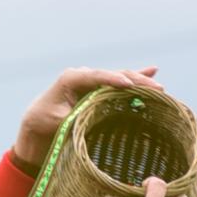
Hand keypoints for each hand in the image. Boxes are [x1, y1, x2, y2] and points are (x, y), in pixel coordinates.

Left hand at [13, 66, 164, 170]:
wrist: (37, 125)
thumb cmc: (44, 123)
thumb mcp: (59, 121)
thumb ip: (76, 116)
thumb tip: (93, 117)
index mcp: (71, 79)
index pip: (96, 77)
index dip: (113, 80)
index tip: (128, 85)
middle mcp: (83, 76)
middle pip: (113, 75)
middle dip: (135, 81)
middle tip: (156, 88)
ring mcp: (92, 82)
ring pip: (119, 78)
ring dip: (139, 81)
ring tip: (159, 86)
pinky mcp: (97, 90)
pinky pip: (118, 83)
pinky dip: (134, 79)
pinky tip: (152, 70)